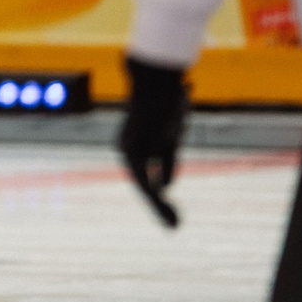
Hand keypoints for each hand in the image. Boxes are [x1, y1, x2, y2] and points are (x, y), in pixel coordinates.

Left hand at [119, 55, 187, 227]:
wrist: (155, 77)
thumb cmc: (166, 98)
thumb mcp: (171, 131)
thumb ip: (167, 155)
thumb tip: (167, 185)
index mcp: (132, 141)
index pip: (148, 171)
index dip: (162, 185)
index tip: (171, 204)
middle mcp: (126, 148)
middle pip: (143, 182)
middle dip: (158, 204)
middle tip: (174, 223)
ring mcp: (130, 150)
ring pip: (145, 187)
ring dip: (159, 208)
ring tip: (174, 224)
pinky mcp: (137, 153)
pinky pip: (147, 184)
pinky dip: (158, 203)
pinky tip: (171, 216)